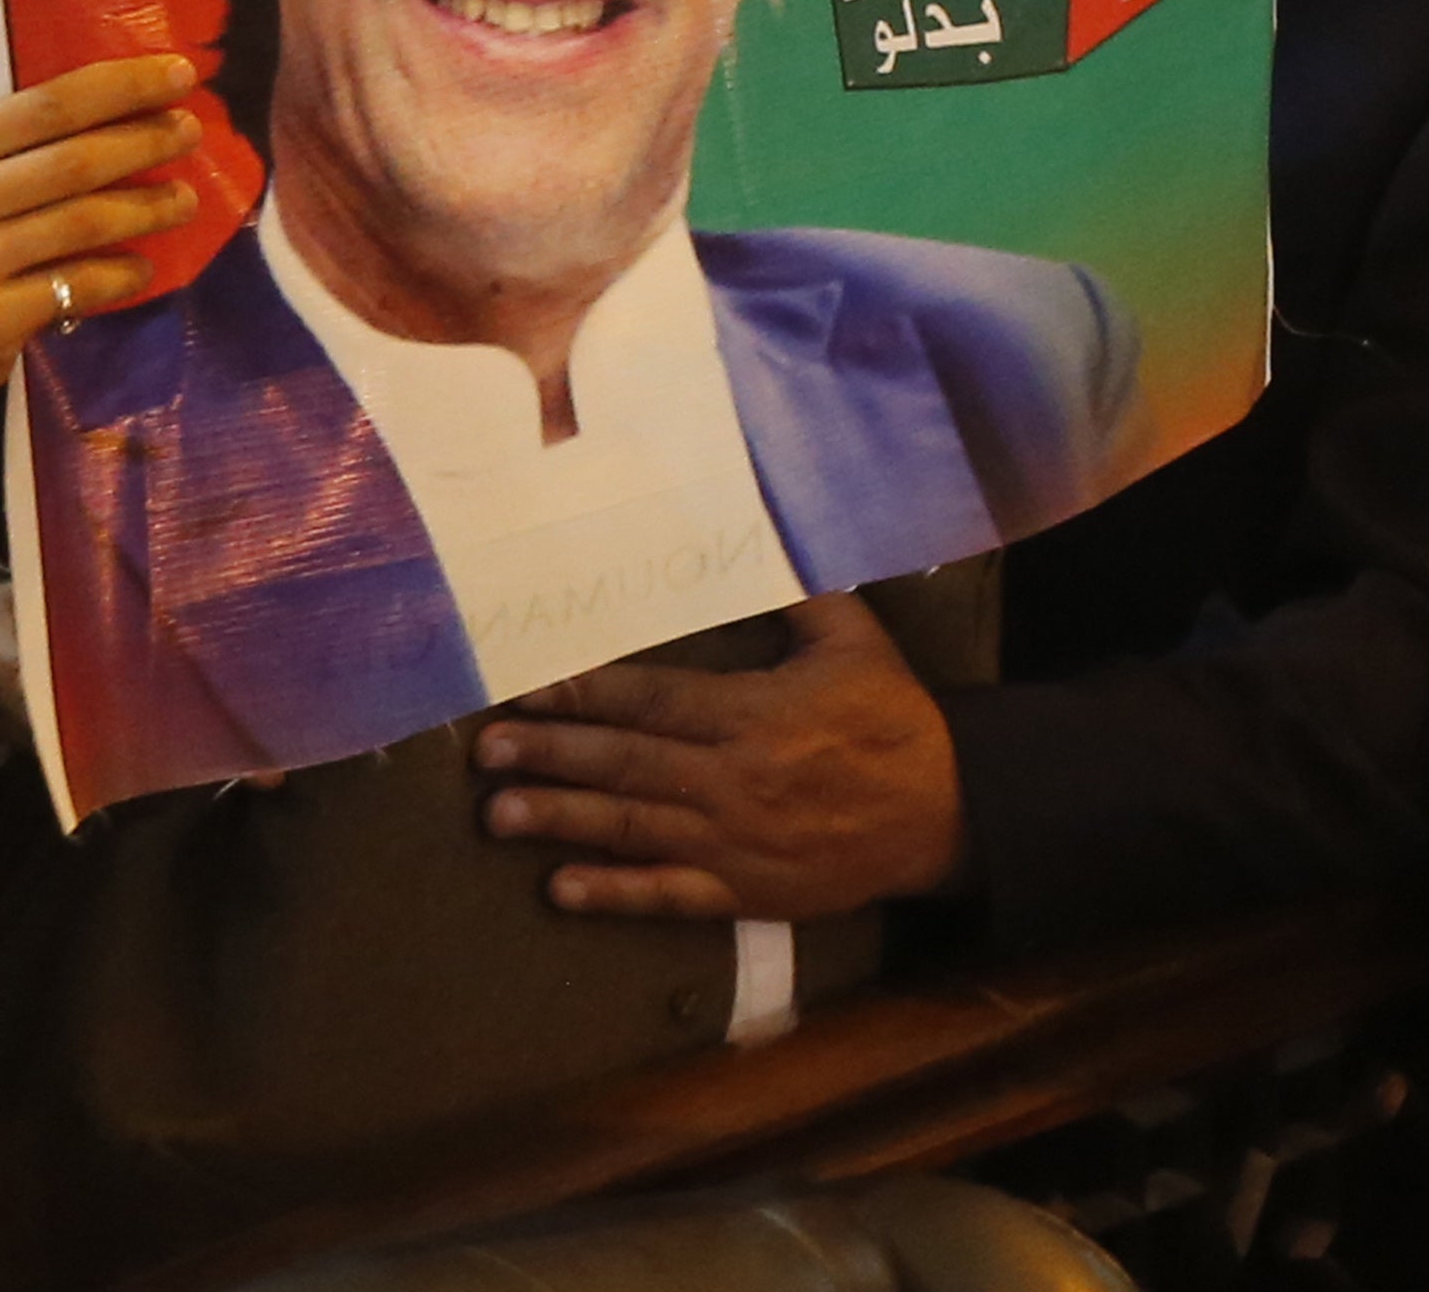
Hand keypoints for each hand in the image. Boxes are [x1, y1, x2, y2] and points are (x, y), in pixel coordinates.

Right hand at [0, 52, 207, 494]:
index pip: (45, 104)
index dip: (121, 86)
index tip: (177, 74)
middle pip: (74, 162)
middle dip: (146, 141)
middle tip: (191, 132)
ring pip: (84, 224)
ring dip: (148, 208)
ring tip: (185, 199)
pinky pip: (77, 286)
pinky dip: (121, 274)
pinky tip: (143, 267)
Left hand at [474, 593, 965, 919]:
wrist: (944, 811)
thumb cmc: (890, 717)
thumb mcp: (854, 638)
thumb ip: (798, 593)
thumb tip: (756, 534)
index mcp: (755, 711)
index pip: (652, 699)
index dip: (586, 693)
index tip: (528, 685)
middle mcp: (734, 777)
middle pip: (626, 763)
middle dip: (551, 755)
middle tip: (484, 752)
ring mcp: (736, 840)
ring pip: (635, 827)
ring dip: (562, 820)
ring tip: (497, 815)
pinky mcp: (746, 890)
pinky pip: (670, 893)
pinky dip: (615, 893)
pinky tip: (560, 890)